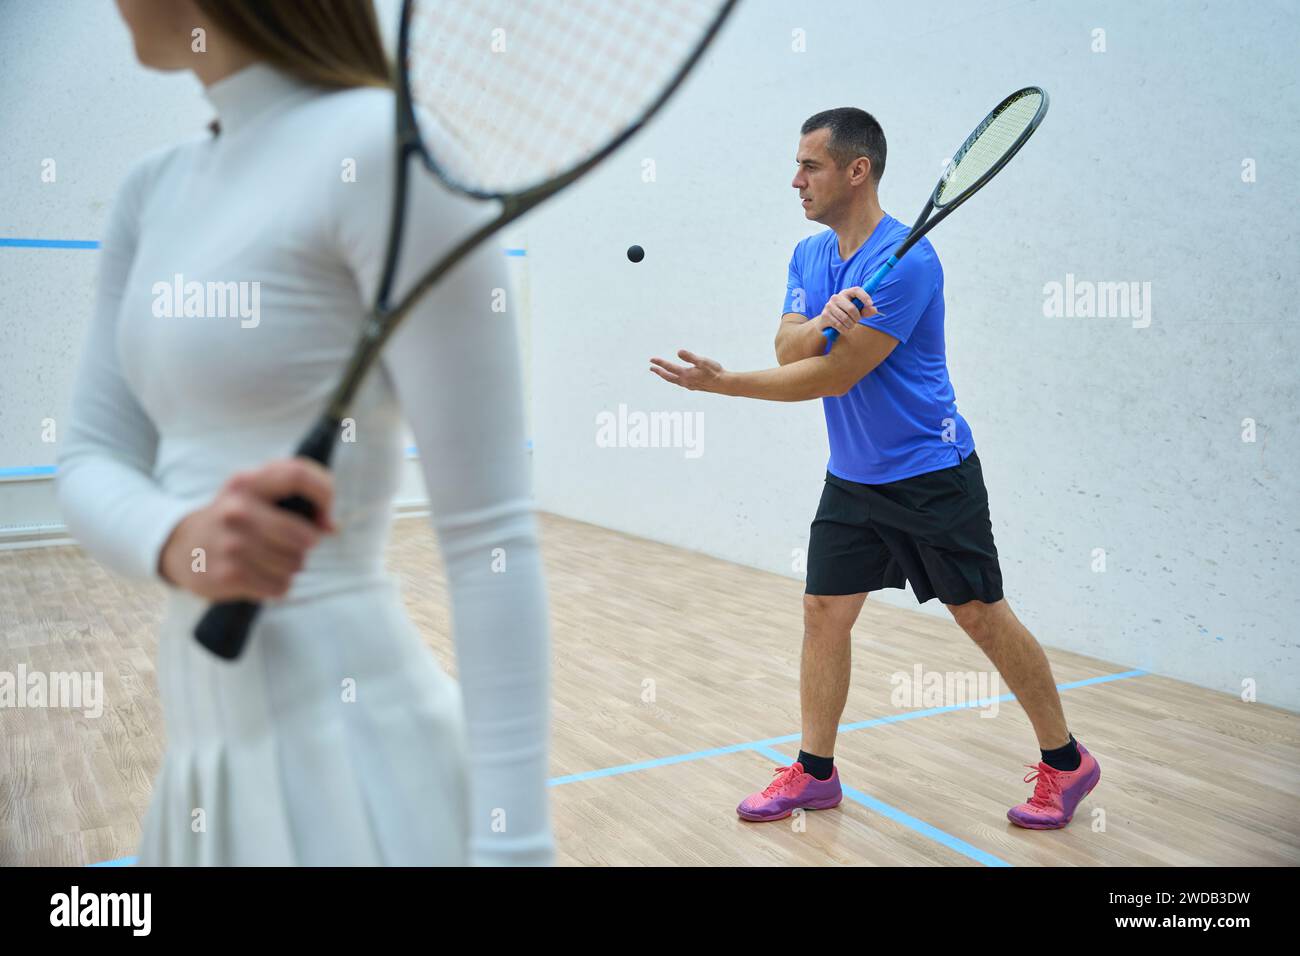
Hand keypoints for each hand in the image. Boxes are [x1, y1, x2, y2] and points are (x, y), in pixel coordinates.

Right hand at [159, 458, 337, 600]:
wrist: (180, 547)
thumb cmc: (233, 519)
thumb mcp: (254, 496)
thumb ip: (295, 500)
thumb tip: (332, 526)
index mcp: (248, 482)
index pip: (298, 475)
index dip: (324, 493)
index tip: (324, 514)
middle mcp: (238, 510)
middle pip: (304, 536)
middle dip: (306, 545)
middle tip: (289, 544)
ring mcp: (232, 543)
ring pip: (296, 564)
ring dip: (289, 567)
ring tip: (267, 559)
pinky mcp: (229, 574)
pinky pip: (280, 586)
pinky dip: (276, 585)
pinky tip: (257, 575)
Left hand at [649, 349, 724, 391]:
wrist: (723, 384)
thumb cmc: (714, 371)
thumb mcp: (702, 361)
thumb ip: (690, 357)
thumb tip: (678, 352)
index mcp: (686, 374)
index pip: (669, 367)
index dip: (660, 363)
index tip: (652, 359)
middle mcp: (685, 381)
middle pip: (668, 376)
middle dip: (659, 372)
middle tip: (651, 368)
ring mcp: (689, 385)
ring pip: (674, 381)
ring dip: (666, 376)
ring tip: (661, 373)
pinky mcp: (694, 387)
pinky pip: (680, 383)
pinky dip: (674, 380)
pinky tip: (677, 379)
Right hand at [816, 286, 877, 336]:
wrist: (827, 323)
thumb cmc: (846, 315)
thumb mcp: (857, 312)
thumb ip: (866, 311)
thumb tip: (874, 310)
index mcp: (846, 293)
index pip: (856, 290)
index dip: (864, 296)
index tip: (871, 304)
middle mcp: (836, 297)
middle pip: (851, 308)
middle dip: (857, 318)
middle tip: (856, 321)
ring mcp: (829, 306)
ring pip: (845, 318)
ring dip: (851, 325)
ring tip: (850, 325)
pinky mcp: (825, 315)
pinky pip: (839, 325)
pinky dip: (844, 329)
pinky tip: (844, 329)